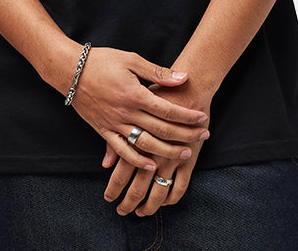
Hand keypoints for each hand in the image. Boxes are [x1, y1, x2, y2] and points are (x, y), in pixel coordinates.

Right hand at [71, 48, 208, 171]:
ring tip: (185, 154)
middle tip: (203, 136)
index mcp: (135, 94)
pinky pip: (122, 150)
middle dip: (185, 135)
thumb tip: (182, 78)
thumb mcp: (131, 60)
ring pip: (145, 144)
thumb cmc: (102, 61)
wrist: (70, 71)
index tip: (202, 118)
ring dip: (167, 152)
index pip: (167, 109)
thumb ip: (157, 72)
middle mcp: (126, 113)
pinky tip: (149, 166)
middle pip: (161, 130)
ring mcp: (114, 124)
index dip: (187, 115)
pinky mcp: (103, 131)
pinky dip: (136, 160)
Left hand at [102, 83, 211, 214]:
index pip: (122, 171)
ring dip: (150, 205)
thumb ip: (118, 134)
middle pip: (139, 186)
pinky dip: (172, 197)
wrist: (191, 84)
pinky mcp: (190, 158)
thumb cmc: (158, 91)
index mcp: (137, 138)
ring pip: (158, 190)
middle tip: (123, 211)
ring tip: (142, 213)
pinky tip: (165, 202)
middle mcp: (153, 151)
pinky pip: (180, 185)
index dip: (115, 188)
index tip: (109, 198)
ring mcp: (172, 156)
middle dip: (129, 202)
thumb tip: (106, 163)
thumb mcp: (130, 108)